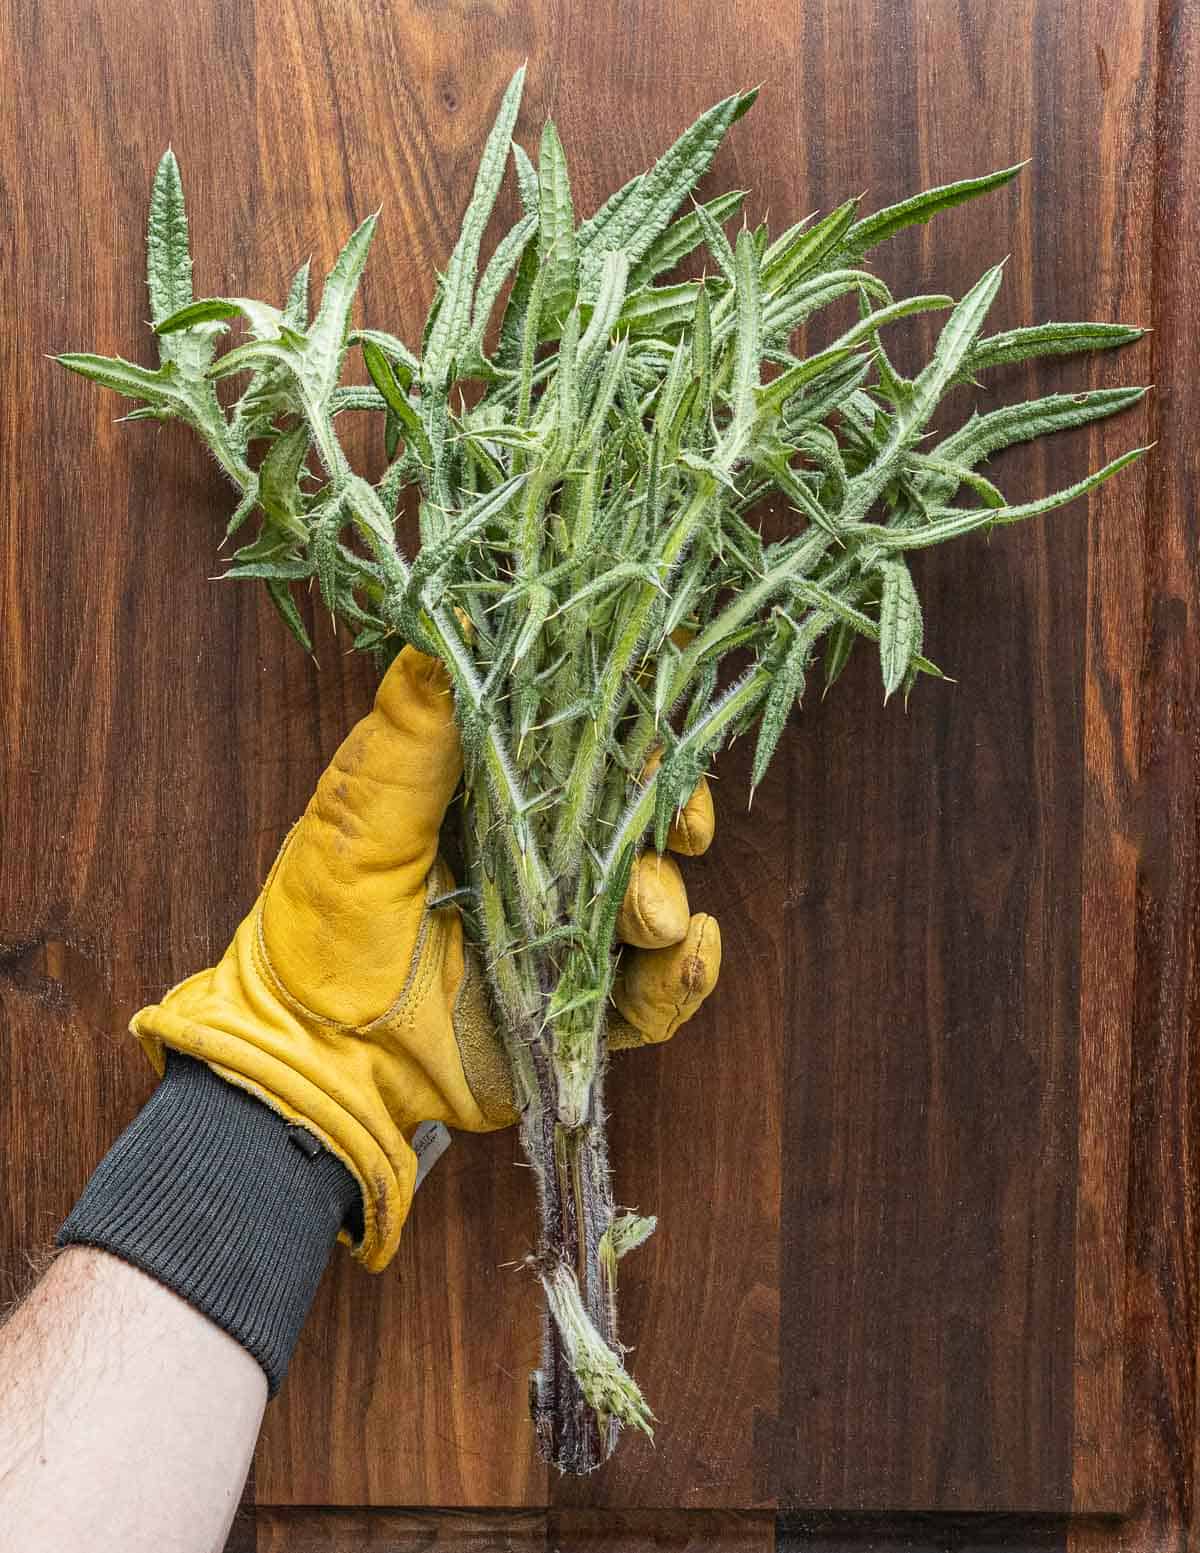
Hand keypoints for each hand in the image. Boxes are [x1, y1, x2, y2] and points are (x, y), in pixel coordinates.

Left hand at [132, 647, 720, 1269]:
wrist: (313, 1062)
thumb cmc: (318, 927)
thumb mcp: (359, 814)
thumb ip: (415, 726)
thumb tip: (455, 612)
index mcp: (490, 800)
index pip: (583, 746)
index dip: (631, 731)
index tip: (658, 723)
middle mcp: (537, 861)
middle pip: (637, 820)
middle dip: (670, 814)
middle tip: (677, 826)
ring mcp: (563, 936)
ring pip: (654, 901)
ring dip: (661, 900)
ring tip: (643, 916)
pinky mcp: (576, 1010)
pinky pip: (654, 996)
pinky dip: (684, 977)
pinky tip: (688, 953)